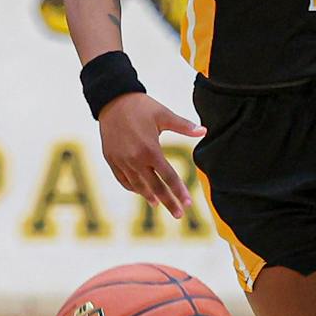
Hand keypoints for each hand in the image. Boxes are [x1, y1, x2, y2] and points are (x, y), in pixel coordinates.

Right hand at [96, 92, 205, 219]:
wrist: (111, 100)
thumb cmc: (141, 106)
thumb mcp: (163, 114)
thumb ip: (184, 126)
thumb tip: (204, 130)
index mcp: (150, 149)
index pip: (168, 177)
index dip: (179, 191)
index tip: (188, 204)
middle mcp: (135, 159)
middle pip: (154, 187)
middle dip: (168, 202)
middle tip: (178, 215)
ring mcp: (121, 161)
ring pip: (137, 186)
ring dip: (149, 197)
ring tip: (159, 205)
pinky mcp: (111, 159)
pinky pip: (123, 179)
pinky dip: (133, 187)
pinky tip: (141, 191)